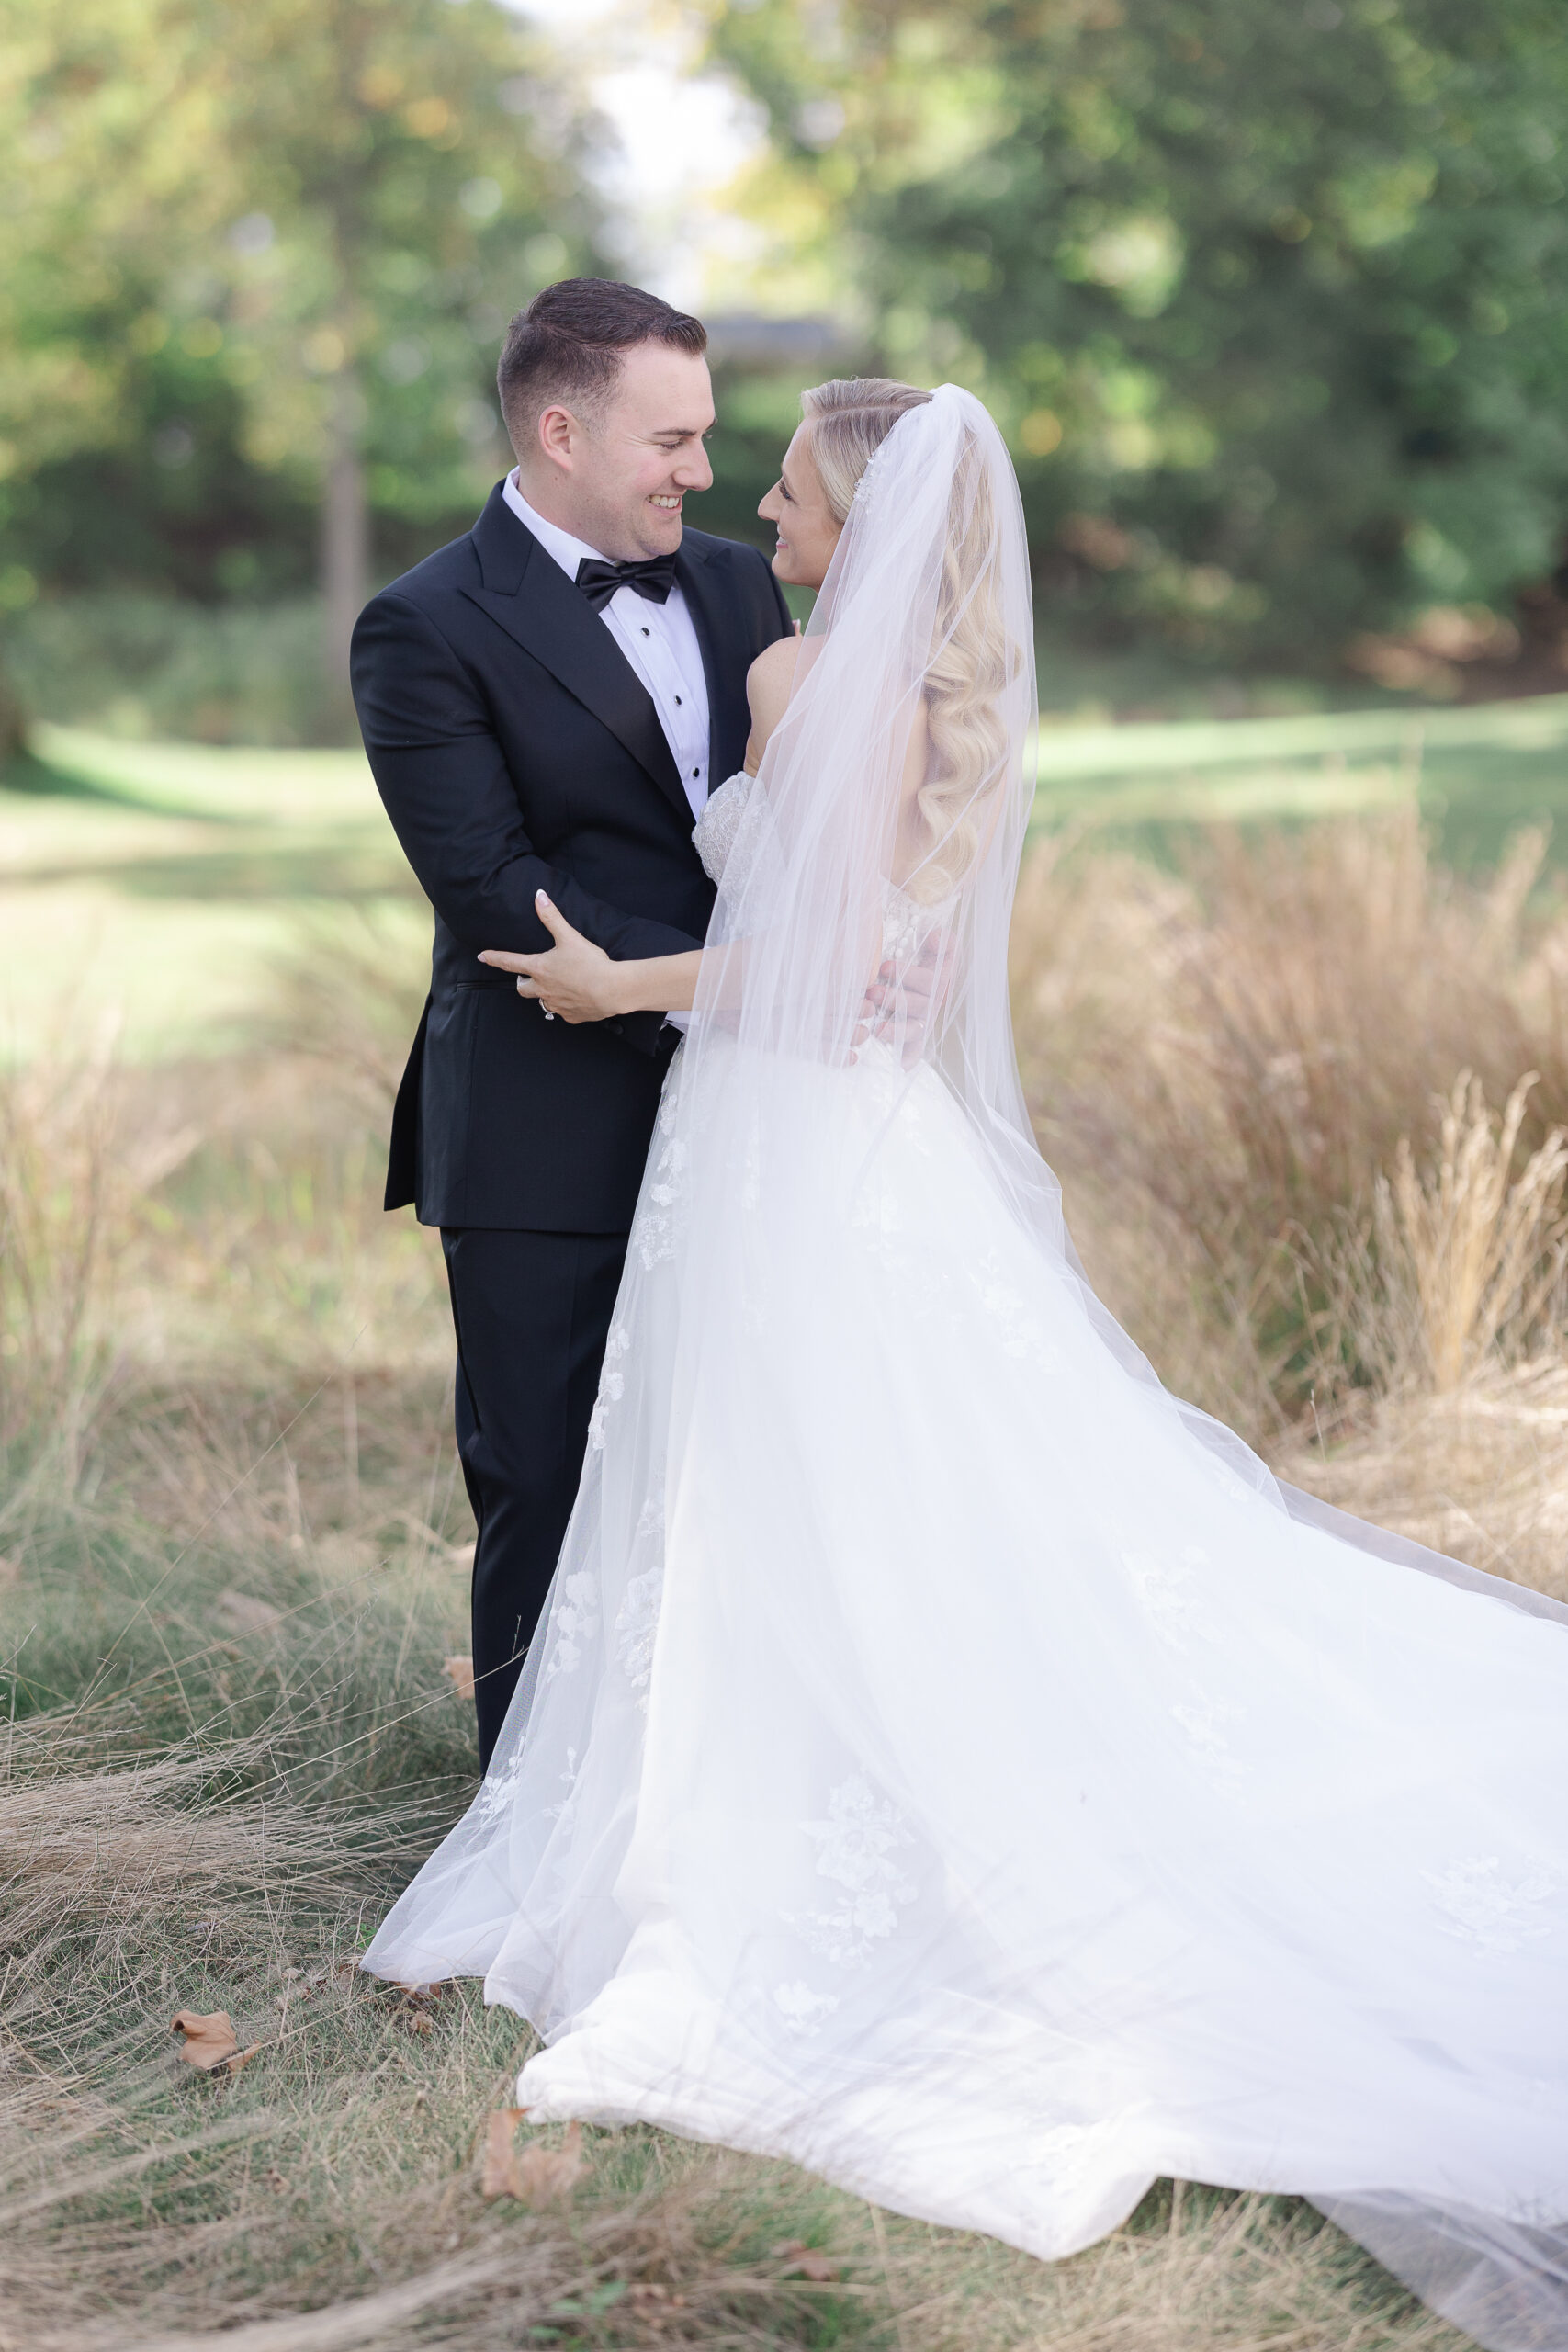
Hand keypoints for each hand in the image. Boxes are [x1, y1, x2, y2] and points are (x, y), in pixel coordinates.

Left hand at [479, 893, 624, 1023]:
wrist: (612, 990)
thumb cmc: (590, 963)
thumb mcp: (569, 936)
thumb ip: (552, 917)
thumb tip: (539, 895)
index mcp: (539, 968)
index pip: (509, 962)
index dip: (494, 958)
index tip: (483, 956)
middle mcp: (543, 989)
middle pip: (522, 988)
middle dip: (522, 982)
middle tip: (528, 976)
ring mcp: (556, 1005)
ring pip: (542, 1001)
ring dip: (545, 994)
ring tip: (558, 986)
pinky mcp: (571, 1016)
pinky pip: (563, 1012)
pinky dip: (566, 1005)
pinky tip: (577, 998)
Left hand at [851, 929, 955, 1066]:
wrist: (895, 969)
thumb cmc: (914, 955)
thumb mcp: (930, 942)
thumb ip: (939, 937)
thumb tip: (934, 937)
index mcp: (937, 980)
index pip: (929, 980)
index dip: (908, 975)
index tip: (884, 966)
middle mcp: (930, 1002)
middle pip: (919, 1006)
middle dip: (895, 999)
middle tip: (872, 993)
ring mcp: (919, 1021)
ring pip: (913, 1029)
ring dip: (896, 1029)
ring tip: (877, 1028)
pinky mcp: (909, 1037)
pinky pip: (912, 1050)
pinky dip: (908, 1057)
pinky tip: (900, 1066)